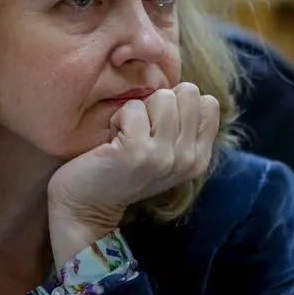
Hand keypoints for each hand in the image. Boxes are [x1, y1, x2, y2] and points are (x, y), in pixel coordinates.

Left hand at [47, 82, 219, 265]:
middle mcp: (189, 159)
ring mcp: (165, 156)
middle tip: (139, 130)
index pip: (208, 102)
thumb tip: (184, 88)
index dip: (178, 103)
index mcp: (199, 158)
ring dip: (137, 110)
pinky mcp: (139, 151)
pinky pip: (134, 107)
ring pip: (163, 96)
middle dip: (159, 103)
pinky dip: (117, 118)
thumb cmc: (120, 170)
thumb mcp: (163, 151)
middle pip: (188, 92)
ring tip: (125, 136)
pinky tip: (111, 142)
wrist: (85, 207)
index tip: (156, 126)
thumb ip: (181, 125)